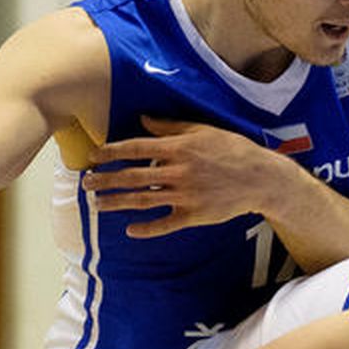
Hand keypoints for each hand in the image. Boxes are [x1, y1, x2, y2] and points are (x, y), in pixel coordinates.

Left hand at [82, 117, 287, 236]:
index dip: (110, 152)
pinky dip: (146, 229)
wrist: (262, 179)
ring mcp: (185, 196)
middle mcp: (178, 172)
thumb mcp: (204, 130)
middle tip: (86, 182)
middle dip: (105, 179)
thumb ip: (171, 126)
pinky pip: (165, 224)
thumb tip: (142, 119)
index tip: (94, 156)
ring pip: (142, 200)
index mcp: (178, 148)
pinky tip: (131, 230)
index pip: (135, 149)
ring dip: (116, 202)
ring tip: (98, 204)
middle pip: (131, 176)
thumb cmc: (234, 150)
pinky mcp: (194, 215)